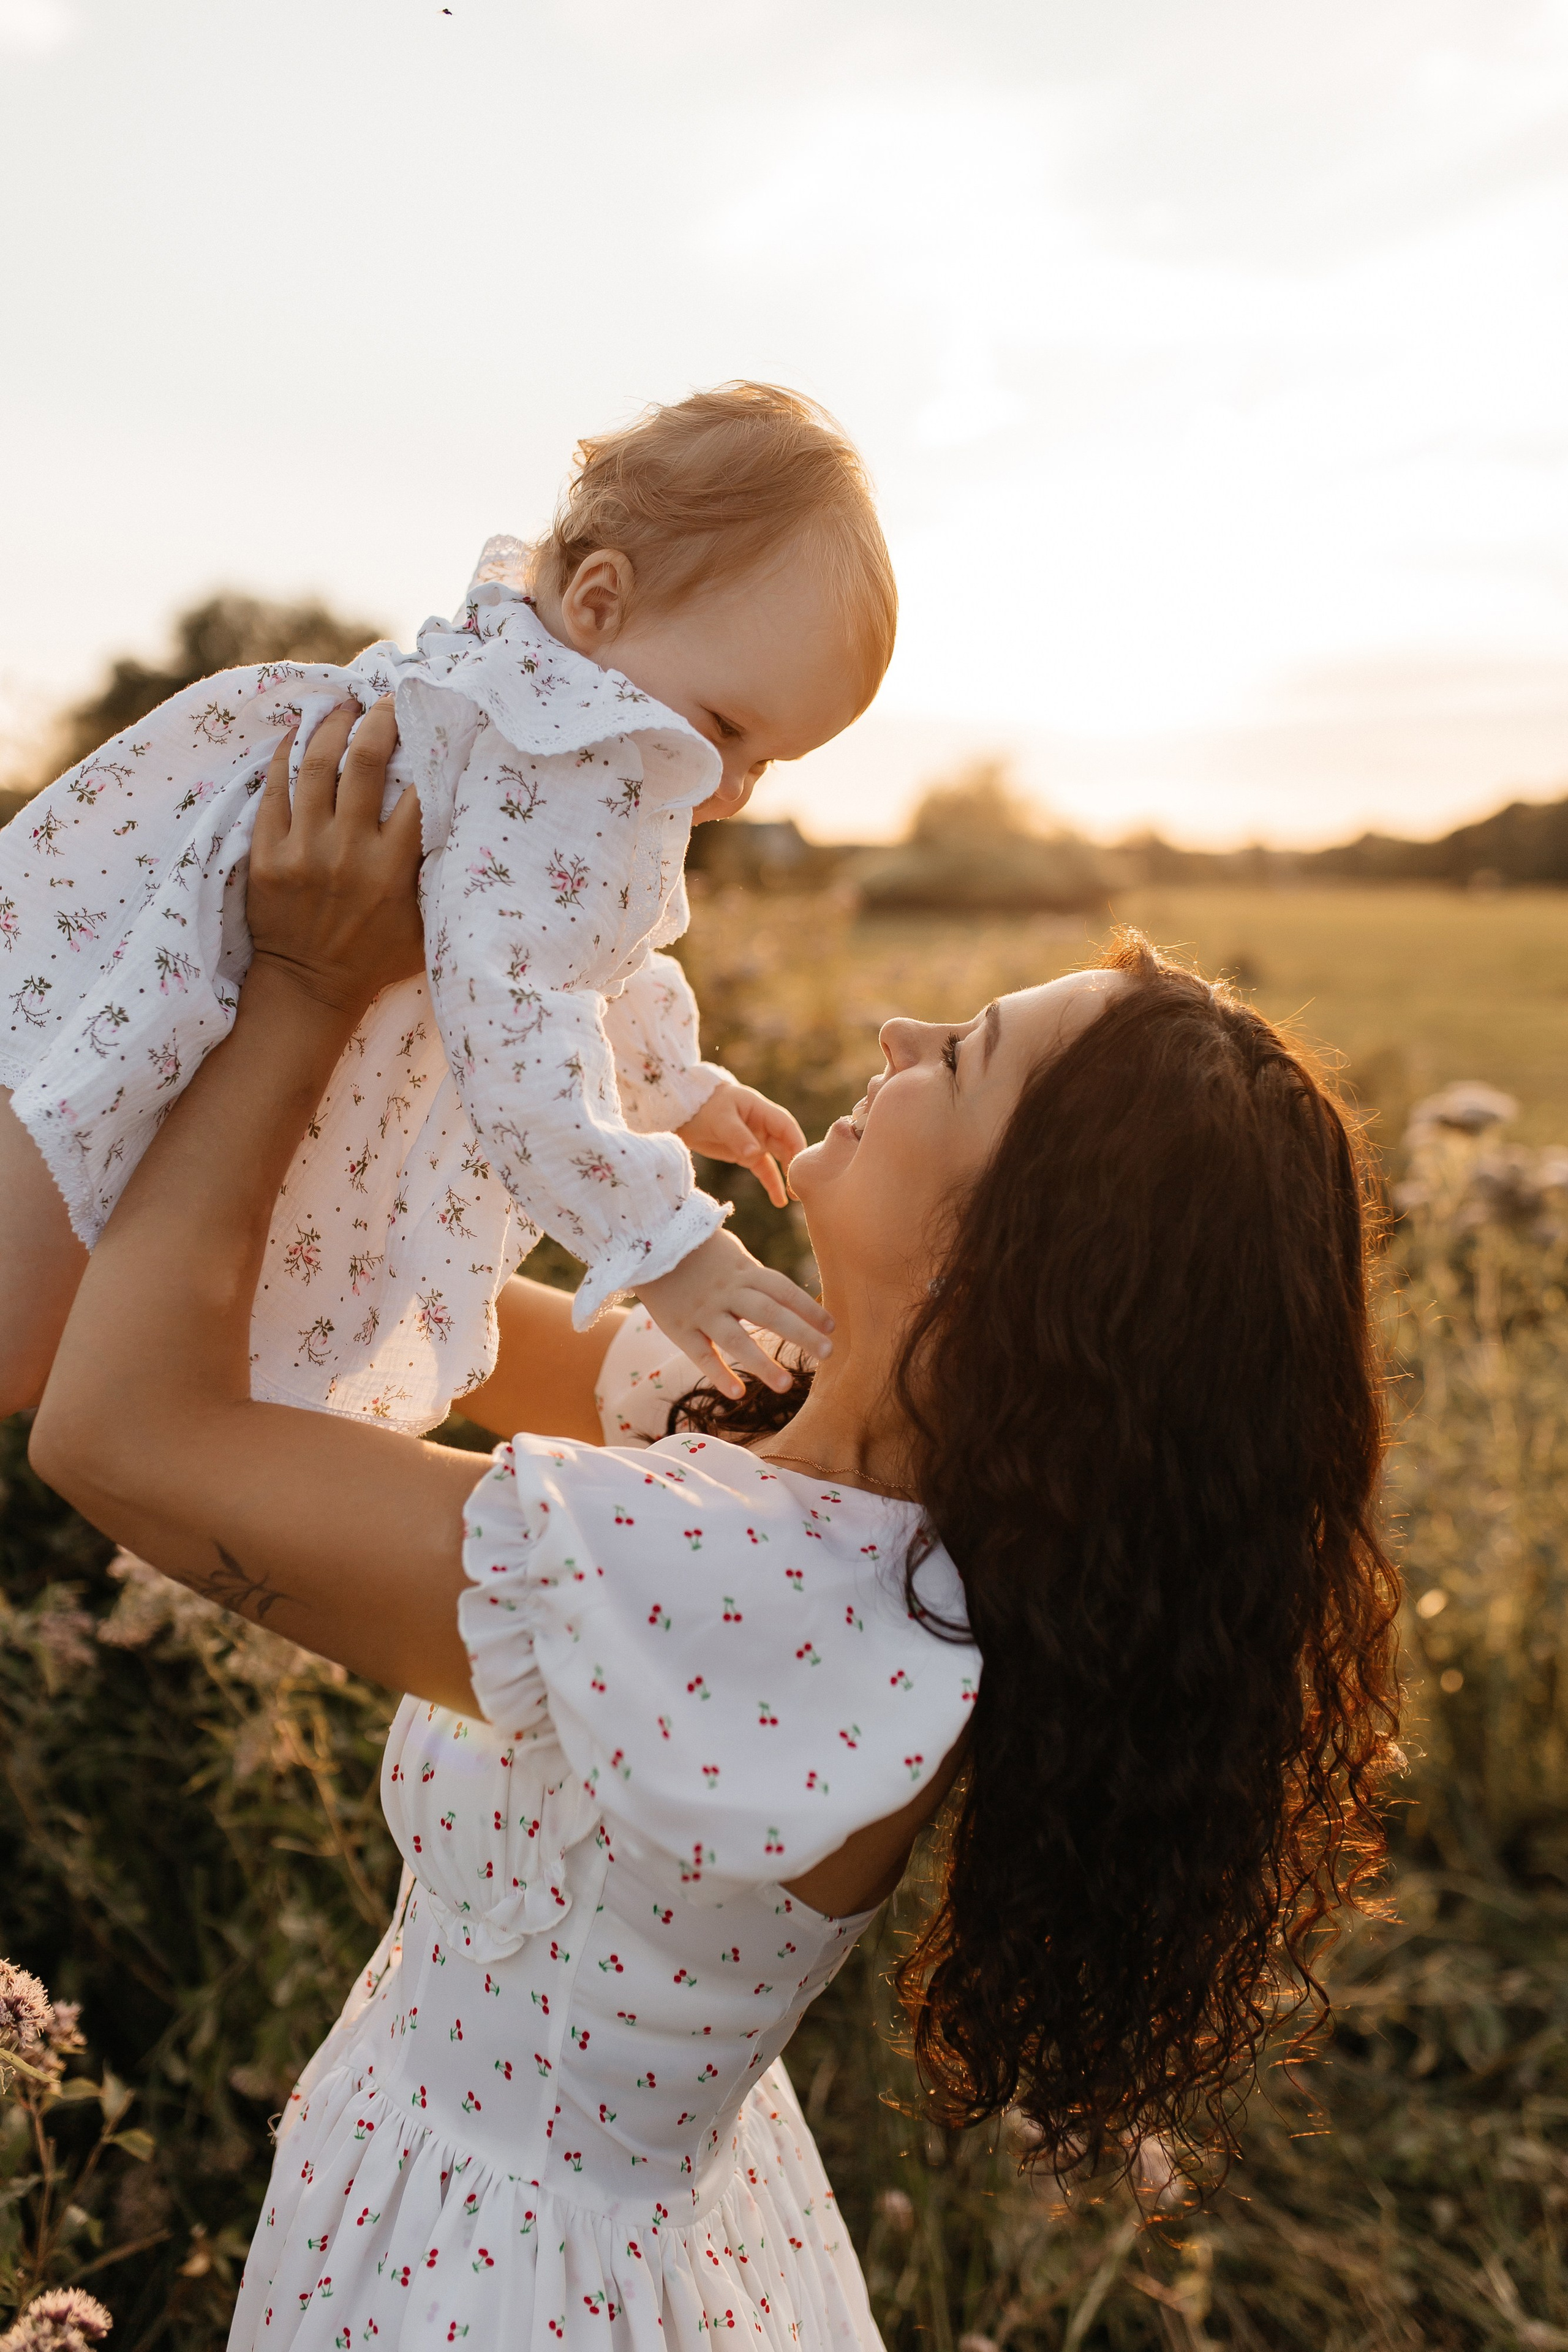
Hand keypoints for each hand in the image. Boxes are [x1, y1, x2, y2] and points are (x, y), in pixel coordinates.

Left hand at [248, 698, 423, 1016]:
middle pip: (363, 762)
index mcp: (390, 870)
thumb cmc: (375, 960)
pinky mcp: (266, 855)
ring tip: (343, 705)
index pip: (418, 794)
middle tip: (386, 701)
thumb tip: (464, 830)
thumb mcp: (424, 928)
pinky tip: (298, 734)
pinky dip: (286, 755)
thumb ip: (440, 881)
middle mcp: (346, 853)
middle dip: (379, 720)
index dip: (432, 752)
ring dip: (331, 725)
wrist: (308, 988)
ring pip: (315, 765)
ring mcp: (302, 851)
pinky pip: (273, 790)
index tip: (438, 726)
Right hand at [637, 1228, 833, 1398]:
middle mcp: (726, 1291)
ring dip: (763, 1364)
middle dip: (800, 1334)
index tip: (832, 1326)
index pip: (782, 1290)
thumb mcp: (732, 1254)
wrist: (647, 1244)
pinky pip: (701, 1354)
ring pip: (736, 1340)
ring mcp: (702, 1311)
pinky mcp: (679, 1328)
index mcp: (743, 1271)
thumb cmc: (698, 1252)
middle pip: (768, 1313)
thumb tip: (791, 1302)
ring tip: (787, 1387)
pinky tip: (737, 1394)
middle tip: (829, 1354)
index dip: (808, 1307)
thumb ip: (758, 1279)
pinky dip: (718, 1374)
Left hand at [677, 1081, 806, 1210]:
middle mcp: (764, 1126)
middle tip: (800, 1187)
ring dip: (787, 1176)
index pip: (786, 1127)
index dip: (796, 1143)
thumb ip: (738, 1136)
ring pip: (778, 1159)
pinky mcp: (747, 1154)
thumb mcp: (720, 1119)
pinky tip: (779, 1201)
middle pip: (787, 1145)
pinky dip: (771, 1183)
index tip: (801, 1164)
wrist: (685, 1112)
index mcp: (761, 1111)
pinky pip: (764, 1170)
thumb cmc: (705, 1106)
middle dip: (795, 1164)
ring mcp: (757, 1140)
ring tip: (795, 1198)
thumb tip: (754, 1153)